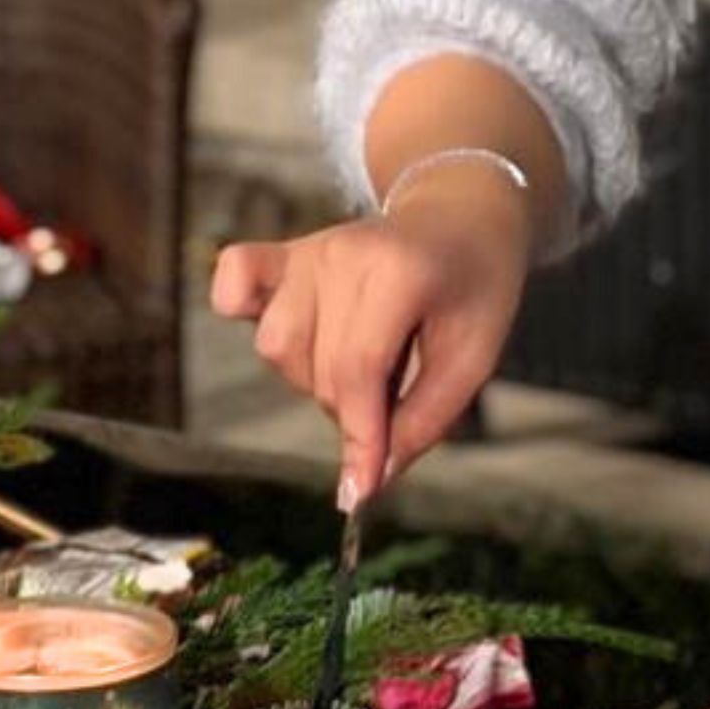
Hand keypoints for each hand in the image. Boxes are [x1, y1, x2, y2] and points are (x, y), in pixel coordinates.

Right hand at [210, 180, 531, 505]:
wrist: (461, 219)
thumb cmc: (474, 289)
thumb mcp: (474, 358)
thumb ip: (424, 422)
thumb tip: (369, 481)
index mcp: (400, 271)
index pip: (358, 370)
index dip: (358, 437)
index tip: (361, 490)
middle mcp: (344, 252)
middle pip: (316, 367)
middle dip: (351, 407)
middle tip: (393, 389)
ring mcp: (310, 248)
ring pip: (276, 344)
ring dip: (311, 375)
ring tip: (359, 360)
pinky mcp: (285, 250)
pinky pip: (235, 278)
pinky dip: (241, 308)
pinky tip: (287, 328)